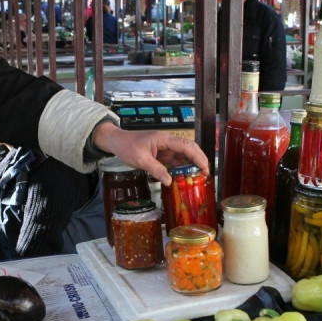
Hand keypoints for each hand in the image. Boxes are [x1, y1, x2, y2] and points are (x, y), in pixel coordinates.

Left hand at [91, 122, 208, 185]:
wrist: (116, 141)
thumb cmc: (126, 146)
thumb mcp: (140, 160)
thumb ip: (156, 170)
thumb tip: (169, 181)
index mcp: (164, 139)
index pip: (185, 146)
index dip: (197, 157)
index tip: (204, 168)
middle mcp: (167, 142)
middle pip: (189, 148)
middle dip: (199, 159)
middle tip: (205, 173)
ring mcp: (165, 147)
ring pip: (183, 154)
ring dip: (191, 164)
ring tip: (198, 176)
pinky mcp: (161, 153)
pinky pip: (175, 160)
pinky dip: (181, 167)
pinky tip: (185, 176)